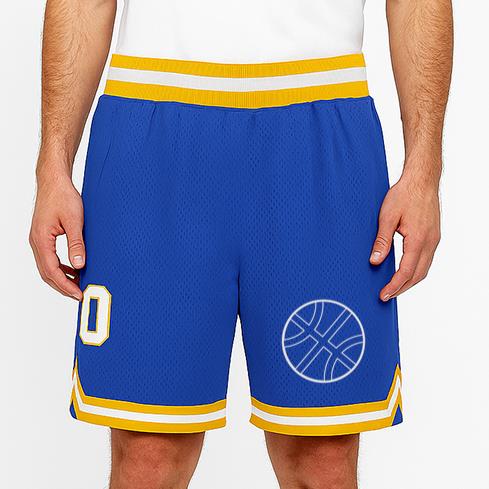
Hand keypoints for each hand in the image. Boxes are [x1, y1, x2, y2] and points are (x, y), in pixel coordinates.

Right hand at [29, 169, 84, 300]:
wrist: (54, 181)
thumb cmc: (63, 196)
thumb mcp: (75, 221)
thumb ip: (76, 244)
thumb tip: (79, 265)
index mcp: (41, 240)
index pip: (52, 272)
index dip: (65, 286)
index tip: (79, 295)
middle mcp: (36, 242)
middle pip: (47, 274)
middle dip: (63, 287)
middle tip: (80, 295)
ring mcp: (38, 240)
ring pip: (47, 267)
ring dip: (61, 278)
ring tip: (78, 285)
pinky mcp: (43, 237)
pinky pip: (50, 258)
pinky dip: (60, 268)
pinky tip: (73, 269)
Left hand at [370, 172, 440, 300]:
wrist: (422, 179)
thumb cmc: (404, 194)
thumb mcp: (387, 217)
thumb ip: (382, 241)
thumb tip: (375, 261)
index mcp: (418, 240)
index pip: (406, 272)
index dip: (394, 286)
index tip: (384, 295)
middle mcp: (430, 242)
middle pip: (418, 275)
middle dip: (402, 288)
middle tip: (386, 296)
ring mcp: (434, 239)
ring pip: (424, 269)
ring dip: (409, 280)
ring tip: (394, 287)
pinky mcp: (433, 236)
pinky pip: (426, 259)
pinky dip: (415, 270)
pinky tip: (404, 270)